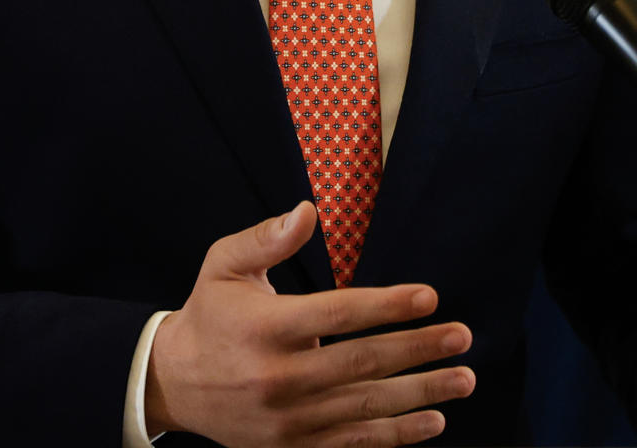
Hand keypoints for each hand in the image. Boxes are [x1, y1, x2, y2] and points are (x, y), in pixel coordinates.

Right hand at [146, 201, 475, 447]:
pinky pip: (353, 442)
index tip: (430, 296)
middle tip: (462, 336)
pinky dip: (396, 435)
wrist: (173, 384)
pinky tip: (432, 420)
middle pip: (362, 364)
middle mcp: (279, 377)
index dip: (386, 306)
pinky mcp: (292, 446)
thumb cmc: (210, 315)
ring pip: (365, 407)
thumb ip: (266, 238)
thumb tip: (308, 211)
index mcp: (266, 328)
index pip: (337, 314)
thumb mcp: (224, 265)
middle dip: (418, 349)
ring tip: (464, 379)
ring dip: (421, 393)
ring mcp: (288, 419)